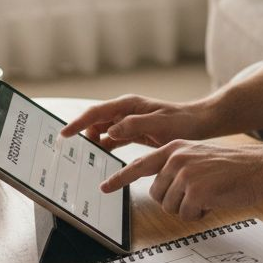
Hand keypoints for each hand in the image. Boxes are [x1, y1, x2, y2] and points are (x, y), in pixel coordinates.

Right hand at [59, 95, 210, 150]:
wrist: (198, 123)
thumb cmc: (181, 121)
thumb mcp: (159, 124)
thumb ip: (134, 126)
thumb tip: (110, 131)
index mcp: (128, 105)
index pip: (96, 113)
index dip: (78, 123)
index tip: (64, 134)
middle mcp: (125, 111)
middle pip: (95, 122)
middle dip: (82, 134)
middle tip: (73, 151)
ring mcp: (128, 121)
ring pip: (102, 131)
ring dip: (93, 142)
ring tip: (82, 156)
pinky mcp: (133, 132)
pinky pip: (113, 139)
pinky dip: (105, 147)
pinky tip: (99, 158)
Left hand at [100, 141, 262, 221]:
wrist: (260, 168)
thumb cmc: (234, 168)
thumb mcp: (199, 158)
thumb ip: (177, 167)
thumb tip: (161, 189)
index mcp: (174, 148)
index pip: (139, 165)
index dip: (120, 178)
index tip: (104, 187)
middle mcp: (175, 158)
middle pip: (156, 194)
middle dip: (174, 201)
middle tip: (197, 195)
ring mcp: (184, 173)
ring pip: (170, 206)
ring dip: (189, 208)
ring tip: (208, 194)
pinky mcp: (195, 190)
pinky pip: (187, 214)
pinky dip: (200, 213)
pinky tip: (214, 201)